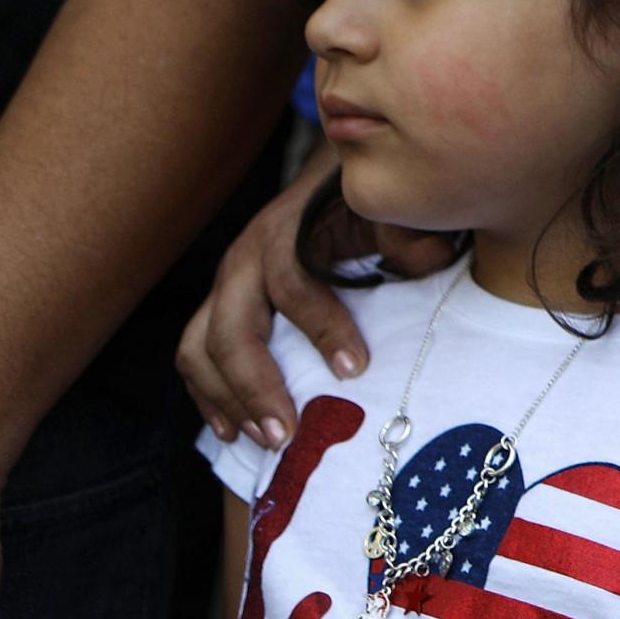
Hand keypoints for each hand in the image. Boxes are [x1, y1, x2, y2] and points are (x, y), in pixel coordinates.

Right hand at [176, 154, 454, 447]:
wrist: (329, 179)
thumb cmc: (364, 203)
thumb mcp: (387, 209)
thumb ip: (404, 232)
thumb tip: (426, 257)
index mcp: (286, 232)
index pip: (293, 282)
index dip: (322, 326)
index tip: (356, 369)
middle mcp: (243, 258)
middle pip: (231, 328)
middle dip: (256, 385)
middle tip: (287, 433)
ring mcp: (223, 285)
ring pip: (198, 347)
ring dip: (227, 398)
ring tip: (264, 439)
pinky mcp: (216, 306)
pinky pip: (193, 355)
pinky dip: (208, 394)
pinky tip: (231, 428)